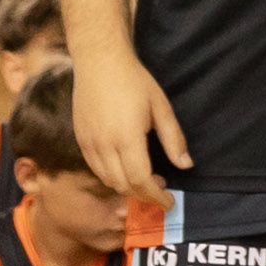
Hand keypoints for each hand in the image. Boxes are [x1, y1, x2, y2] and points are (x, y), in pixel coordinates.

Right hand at [71, 44, 187, 194]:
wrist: (99, 63)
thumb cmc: (135, 82)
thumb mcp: (162, 108)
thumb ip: (174, 139)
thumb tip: (185, 165)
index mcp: (126, 139)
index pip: (141, 180)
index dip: (156, 196)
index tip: (169, 203)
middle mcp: (103, 145)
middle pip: (123, 185)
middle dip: (143, 195)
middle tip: (162, 191)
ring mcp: (88, 143)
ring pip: (107, 179)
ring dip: (127, 188)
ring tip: (147, 181)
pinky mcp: (80, 139)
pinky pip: (95, 168)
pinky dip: (111, 177)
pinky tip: (126, 170)